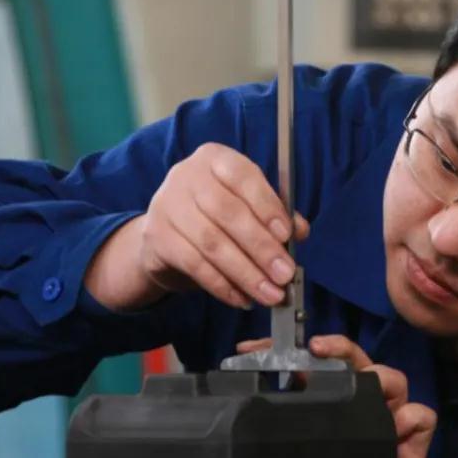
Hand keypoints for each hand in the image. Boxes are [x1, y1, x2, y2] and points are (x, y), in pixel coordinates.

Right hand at [85, 142, 308, 310]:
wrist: (165, 234)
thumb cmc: (216, 215)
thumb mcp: (246, 205)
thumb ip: (275, 214)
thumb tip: (300, 231)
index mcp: (216, 159)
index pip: (243, 177)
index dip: (267, 205)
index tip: (287, 235)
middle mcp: (187, 176)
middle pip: (227, 213)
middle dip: (261, 247)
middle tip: (284, 274)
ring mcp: (167, 205)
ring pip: (212, 243)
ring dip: (246, 273)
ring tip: (270, 293)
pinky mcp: (156, 237)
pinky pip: (195, 265)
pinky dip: (223, 285)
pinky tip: (243, 298)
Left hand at [235, 335, 457, 457]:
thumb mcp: (323, 447)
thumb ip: (302, 428)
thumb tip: (256, 418)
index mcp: (342, 396)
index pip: (317, 363)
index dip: (288, 353)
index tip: (256, 350)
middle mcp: (369, 397)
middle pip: (357, 359)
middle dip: (337, 346)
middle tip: (316, 347)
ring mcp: (395, 413)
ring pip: (394, 378)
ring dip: (380, 376)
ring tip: (366, 381)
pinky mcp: (417, 436)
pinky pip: (421, 416)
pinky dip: (410, 417)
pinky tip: (397, 426)